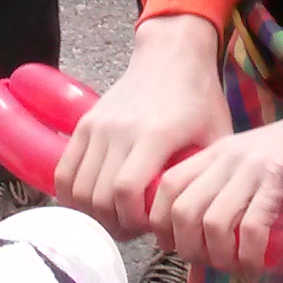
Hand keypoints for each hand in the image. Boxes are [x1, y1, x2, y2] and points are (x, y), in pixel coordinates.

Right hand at [54, 14, 228, 236]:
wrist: (171, 54)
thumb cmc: (199, 97)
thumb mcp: (216, 134)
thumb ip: (208, 175)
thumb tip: (202, 219)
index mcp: (156, 135)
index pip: (126, 190)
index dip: (132, 219)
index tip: (149, 227)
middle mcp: (121, 130)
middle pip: (99, 195)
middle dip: (115, 223)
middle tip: (133, 228)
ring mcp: (99, 126)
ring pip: (78, 187)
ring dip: (93, 212)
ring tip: (114, 216)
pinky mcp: (85, 124)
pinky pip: (65, 170)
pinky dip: (71, 195)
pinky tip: (90, 204)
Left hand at [150, 106, 282, 278]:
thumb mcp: (246, 161)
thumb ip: (222, 184)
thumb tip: (197, 233)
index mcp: (214, 153)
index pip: (168, 186)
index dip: (161, 222)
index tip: (174, 247)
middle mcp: (227, 159)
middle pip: (184, 210)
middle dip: (188, 247)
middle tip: (206, 263)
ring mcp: (252, 170)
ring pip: (213, 223)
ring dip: (219, 256)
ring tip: (233, 267)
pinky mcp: (278, 182)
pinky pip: (252, 228)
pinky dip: (249, 255)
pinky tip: (256, 265)